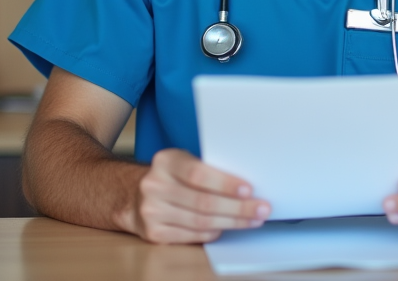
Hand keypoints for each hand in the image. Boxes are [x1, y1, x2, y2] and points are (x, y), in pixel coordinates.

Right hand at [125, 148, 270, 243]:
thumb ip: (208, 168)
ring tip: (252, 220)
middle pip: (203, 201)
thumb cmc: (172, 177)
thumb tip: (247, 183)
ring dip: (232, 222)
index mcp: (165, 161)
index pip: (198, 173)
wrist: (136, 197)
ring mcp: (152, 211)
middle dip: (238, 207)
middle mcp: (154, 185)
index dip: (225, 183)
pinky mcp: (154, 233)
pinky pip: (192, 235)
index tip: (249, 189)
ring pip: (201, 221)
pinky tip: (228, 227)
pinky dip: (214, 232)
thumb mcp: (184, 162)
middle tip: (261, 209)